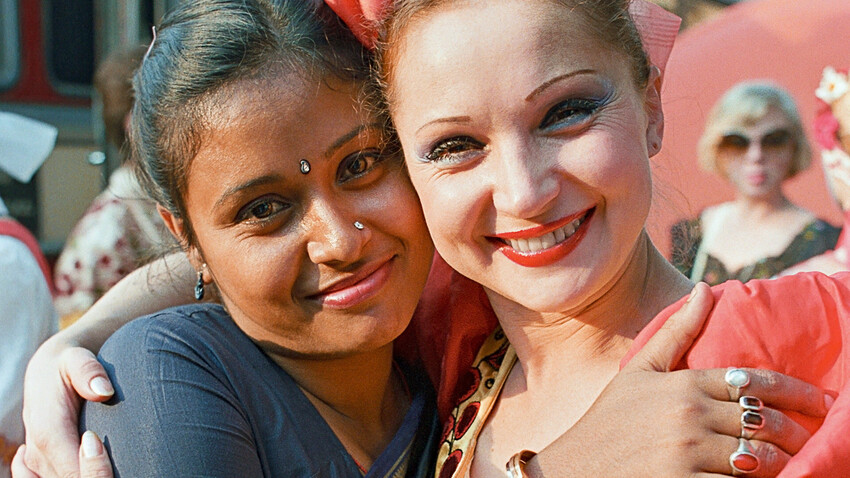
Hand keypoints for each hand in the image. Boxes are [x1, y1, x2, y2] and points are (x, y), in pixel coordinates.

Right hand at [18, 337, 113, 477]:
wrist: (48, 370)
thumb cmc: (69, 364)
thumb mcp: (77, 359)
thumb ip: (89, 372)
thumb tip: (104, 390)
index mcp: (48, 431)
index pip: (72, 470)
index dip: (98, 471)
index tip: (116, 451)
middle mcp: (38, 452)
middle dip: (100, 476)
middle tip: (124, 459)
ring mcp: (38, 463)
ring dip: (93, 477)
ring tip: (116, 464)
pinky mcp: (41, 466)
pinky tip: (97, 467)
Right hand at [530, 283, 831, 477]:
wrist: (574, 469)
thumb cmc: (608, 419)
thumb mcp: (639, 370)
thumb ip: (677, 331)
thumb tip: (706, 286)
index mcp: (683, 383)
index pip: (755, 382)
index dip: (797, 393)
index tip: (820, 402)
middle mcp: (689, 415)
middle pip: (765, 422)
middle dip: (797, 433)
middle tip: (813, 439)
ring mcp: (688, 453)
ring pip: (760, 458)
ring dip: (784, 463)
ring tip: (796, 464)